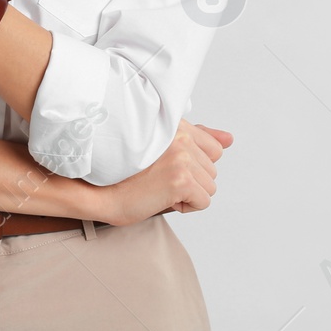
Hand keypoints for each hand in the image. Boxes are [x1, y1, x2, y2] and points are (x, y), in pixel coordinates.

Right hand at [99, 119, 232, 226]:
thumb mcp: (165, 149)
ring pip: (210, 186)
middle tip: (160, 178)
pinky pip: (204, 201)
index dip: (194, 164)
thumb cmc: (127, 172)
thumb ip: (199, 139)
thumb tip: (230, 139)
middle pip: (212, 169)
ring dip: (189, 193)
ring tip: (160, 187)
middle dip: (191, 180)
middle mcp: (180, 136)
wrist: (101, 191)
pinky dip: (186, 206)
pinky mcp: (181, 179)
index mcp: (176, 124)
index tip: (169, 167)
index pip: (213, 147)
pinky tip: (162, 197)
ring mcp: (181, 157)